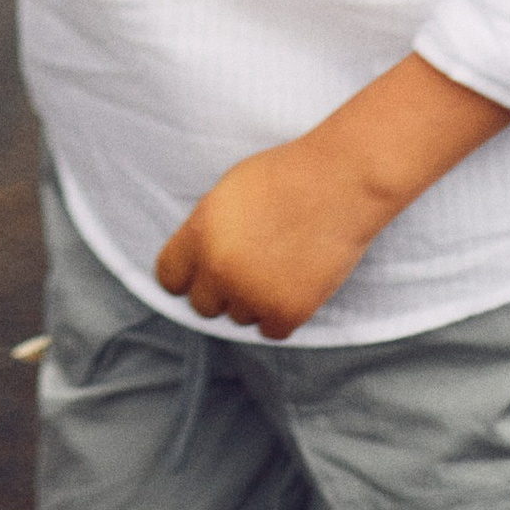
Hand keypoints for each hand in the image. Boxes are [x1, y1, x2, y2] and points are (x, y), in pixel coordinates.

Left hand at [155, 137, 389, 340]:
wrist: (340, 183)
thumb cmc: (285, 178)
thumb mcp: (227, 192)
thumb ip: (206, 230)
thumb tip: (196, 263)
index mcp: (200, 233)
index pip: (169, 278)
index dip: (186, 275)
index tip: (201, 273)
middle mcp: (220, 269)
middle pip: (203, 306)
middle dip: (221, 291)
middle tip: (249, 268)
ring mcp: (253, 294)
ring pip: (240, 317)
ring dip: (254, 300)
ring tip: (279, 264)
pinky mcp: (287, 312)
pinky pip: (270, 331)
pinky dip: (281, 314)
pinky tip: (294, 282)